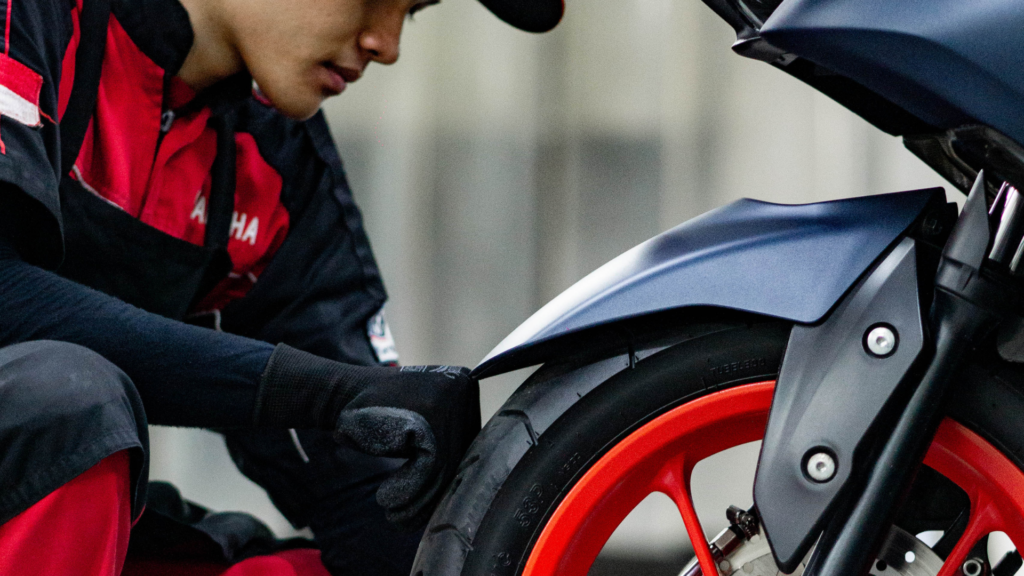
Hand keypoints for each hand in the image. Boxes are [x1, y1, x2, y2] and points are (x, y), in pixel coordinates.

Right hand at [254, 345, 480, 527]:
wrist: (340, 395)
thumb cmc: (378, 416)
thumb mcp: (422, 423)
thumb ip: (449, 441)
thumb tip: (479, 485)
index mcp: (466, 385)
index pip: (472, 442)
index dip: (448, 477)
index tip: (426, 500)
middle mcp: (463, 386)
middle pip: (462, 454)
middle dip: (433, 493)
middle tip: (406, 517)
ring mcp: (449, 397)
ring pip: (447, 464)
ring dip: (420, 498)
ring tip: (396, 514)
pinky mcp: (429, 414)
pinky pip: (431, 464)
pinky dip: (409, 488)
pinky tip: (388, 496)